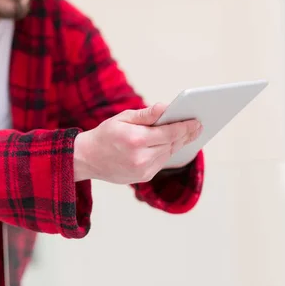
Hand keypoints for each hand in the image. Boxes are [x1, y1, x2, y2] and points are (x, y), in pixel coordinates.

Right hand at [73, 103, 201, 183]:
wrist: (87, 159)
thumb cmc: (105, 134)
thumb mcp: (122, 118)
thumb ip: (146, 114)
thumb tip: (167, 107)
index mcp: (136, 140)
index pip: (169, 133)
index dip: (185, 127)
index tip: (197, 121)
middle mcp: (141, 158)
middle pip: (172, 144)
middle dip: (185, 134)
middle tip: (197, 126)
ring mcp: (142, 170)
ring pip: (168, 154)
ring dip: (178, 143)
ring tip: (188, 133)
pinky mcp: (143, 177)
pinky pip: (161, 162)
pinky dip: (167, 152)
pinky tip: (171, 144)